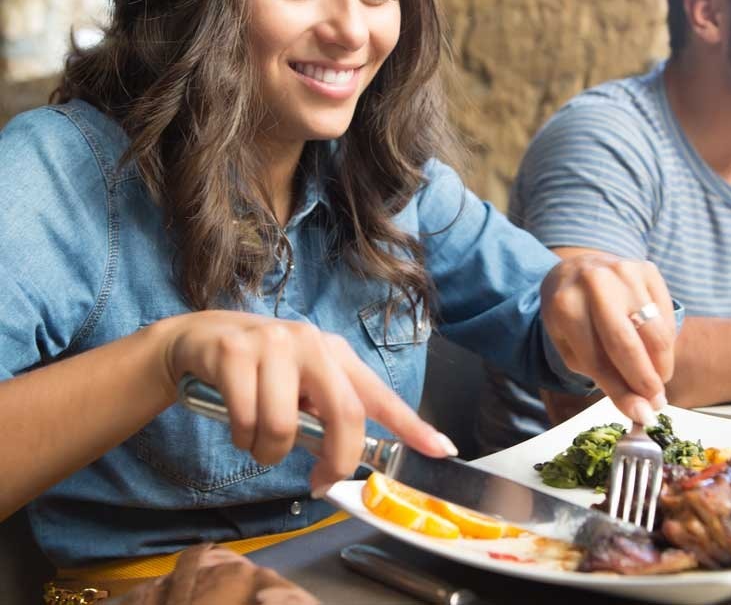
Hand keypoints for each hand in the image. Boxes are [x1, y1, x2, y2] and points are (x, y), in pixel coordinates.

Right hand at [154, 311, 455, 490]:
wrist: (196, 341)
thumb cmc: (258, 372)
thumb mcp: (299, 386)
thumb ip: (325, 415)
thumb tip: (348, 460)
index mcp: (335, 354)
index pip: (379, 395)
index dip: (412, 425)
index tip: (441, 449)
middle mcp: (311, 343)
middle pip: (344, 413)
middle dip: (336, 460)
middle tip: (320, 482)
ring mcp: (272, 344)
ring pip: (283, 427)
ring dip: (268, 453)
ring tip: (257, 441)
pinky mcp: (234, 353)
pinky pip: (246, 420)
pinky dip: (241, 439)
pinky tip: (236, 424)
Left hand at [540, 253, 675, 424]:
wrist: (576, 268)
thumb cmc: (572, 314)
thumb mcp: (571, 346)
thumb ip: (603, 376)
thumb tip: (641, 409)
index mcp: (566, 306)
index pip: (598, 359)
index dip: (622, 392)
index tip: (641, 416)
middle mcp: (596, 284)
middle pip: (629, 344)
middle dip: (647, 381)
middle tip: (656, 404)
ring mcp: (625, 272)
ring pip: (656, 331)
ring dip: (662, 364)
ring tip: (657, 381)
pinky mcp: (648, 269)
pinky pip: (667, 315)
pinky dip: (666, 341)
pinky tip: (656, 352)